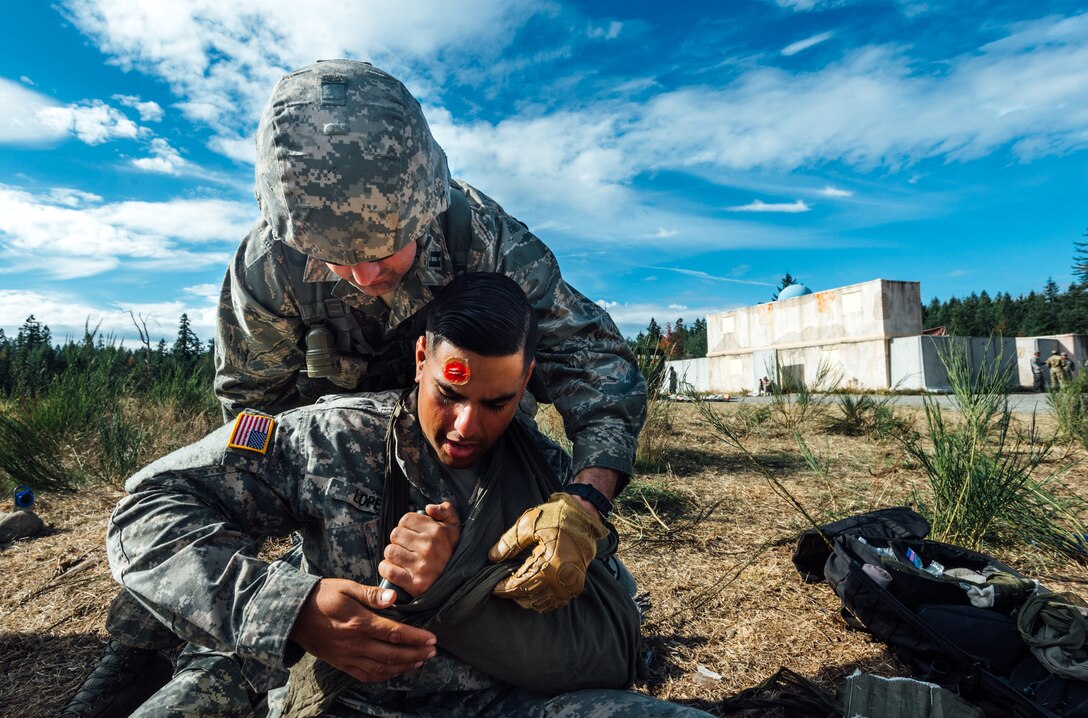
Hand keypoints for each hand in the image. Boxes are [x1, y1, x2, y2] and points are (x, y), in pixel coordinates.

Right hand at [288, 578, 436, 682]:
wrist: (294, 615)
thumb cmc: (323, 596)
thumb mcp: (346, 587)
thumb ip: (371, 595)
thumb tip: (394, 597)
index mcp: (359, 623)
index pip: (395, 633)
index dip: (416, 637)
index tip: (432, 638)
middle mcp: (355, 643)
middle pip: (392, 654)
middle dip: (416, 654)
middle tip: (433, 651)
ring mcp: (348, 656)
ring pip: (381, 668)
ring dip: (403, 666)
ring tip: (420, 661)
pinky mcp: (342, 663)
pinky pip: (366, 675)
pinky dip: (384, 675)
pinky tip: (396, 670)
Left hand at [378, 503, 461, 596]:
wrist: (461, 582)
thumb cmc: (454, 552)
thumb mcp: (456, 527)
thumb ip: (446, 510)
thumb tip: (428, 508)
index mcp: (437, 531)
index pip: (406, 519)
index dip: (407, 525)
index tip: (413, 533)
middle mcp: (429, 547)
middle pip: (395, 534)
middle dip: (399, 540)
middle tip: (408, 547)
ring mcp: (421, 565)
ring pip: (390, 551)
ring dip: (393, 555)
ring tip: (403, 558)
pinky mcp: (414, 583)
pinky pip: (388, 570)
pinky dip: (386, 569)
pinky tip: (395, 569)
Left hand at [488, 492, 607, 612]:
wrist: (584, 518)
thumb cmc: (556, 518)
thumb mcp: (529, 525)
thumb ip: (510, 543)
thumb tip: (493, 557)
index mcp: (550, 565)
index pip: (520, 585)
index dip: (504, 588)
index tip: (492, 587)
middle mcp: (562, 580)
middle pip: (530, 598)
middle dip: (513, 594)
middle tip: (502, 587)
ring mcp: (571, 585)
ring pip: (543, 603)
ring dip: (527, 598)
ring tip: (516, 588)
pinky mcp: (577, 586)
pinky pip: (556, 602)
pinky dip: (543, 600)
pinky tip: (533, 592)